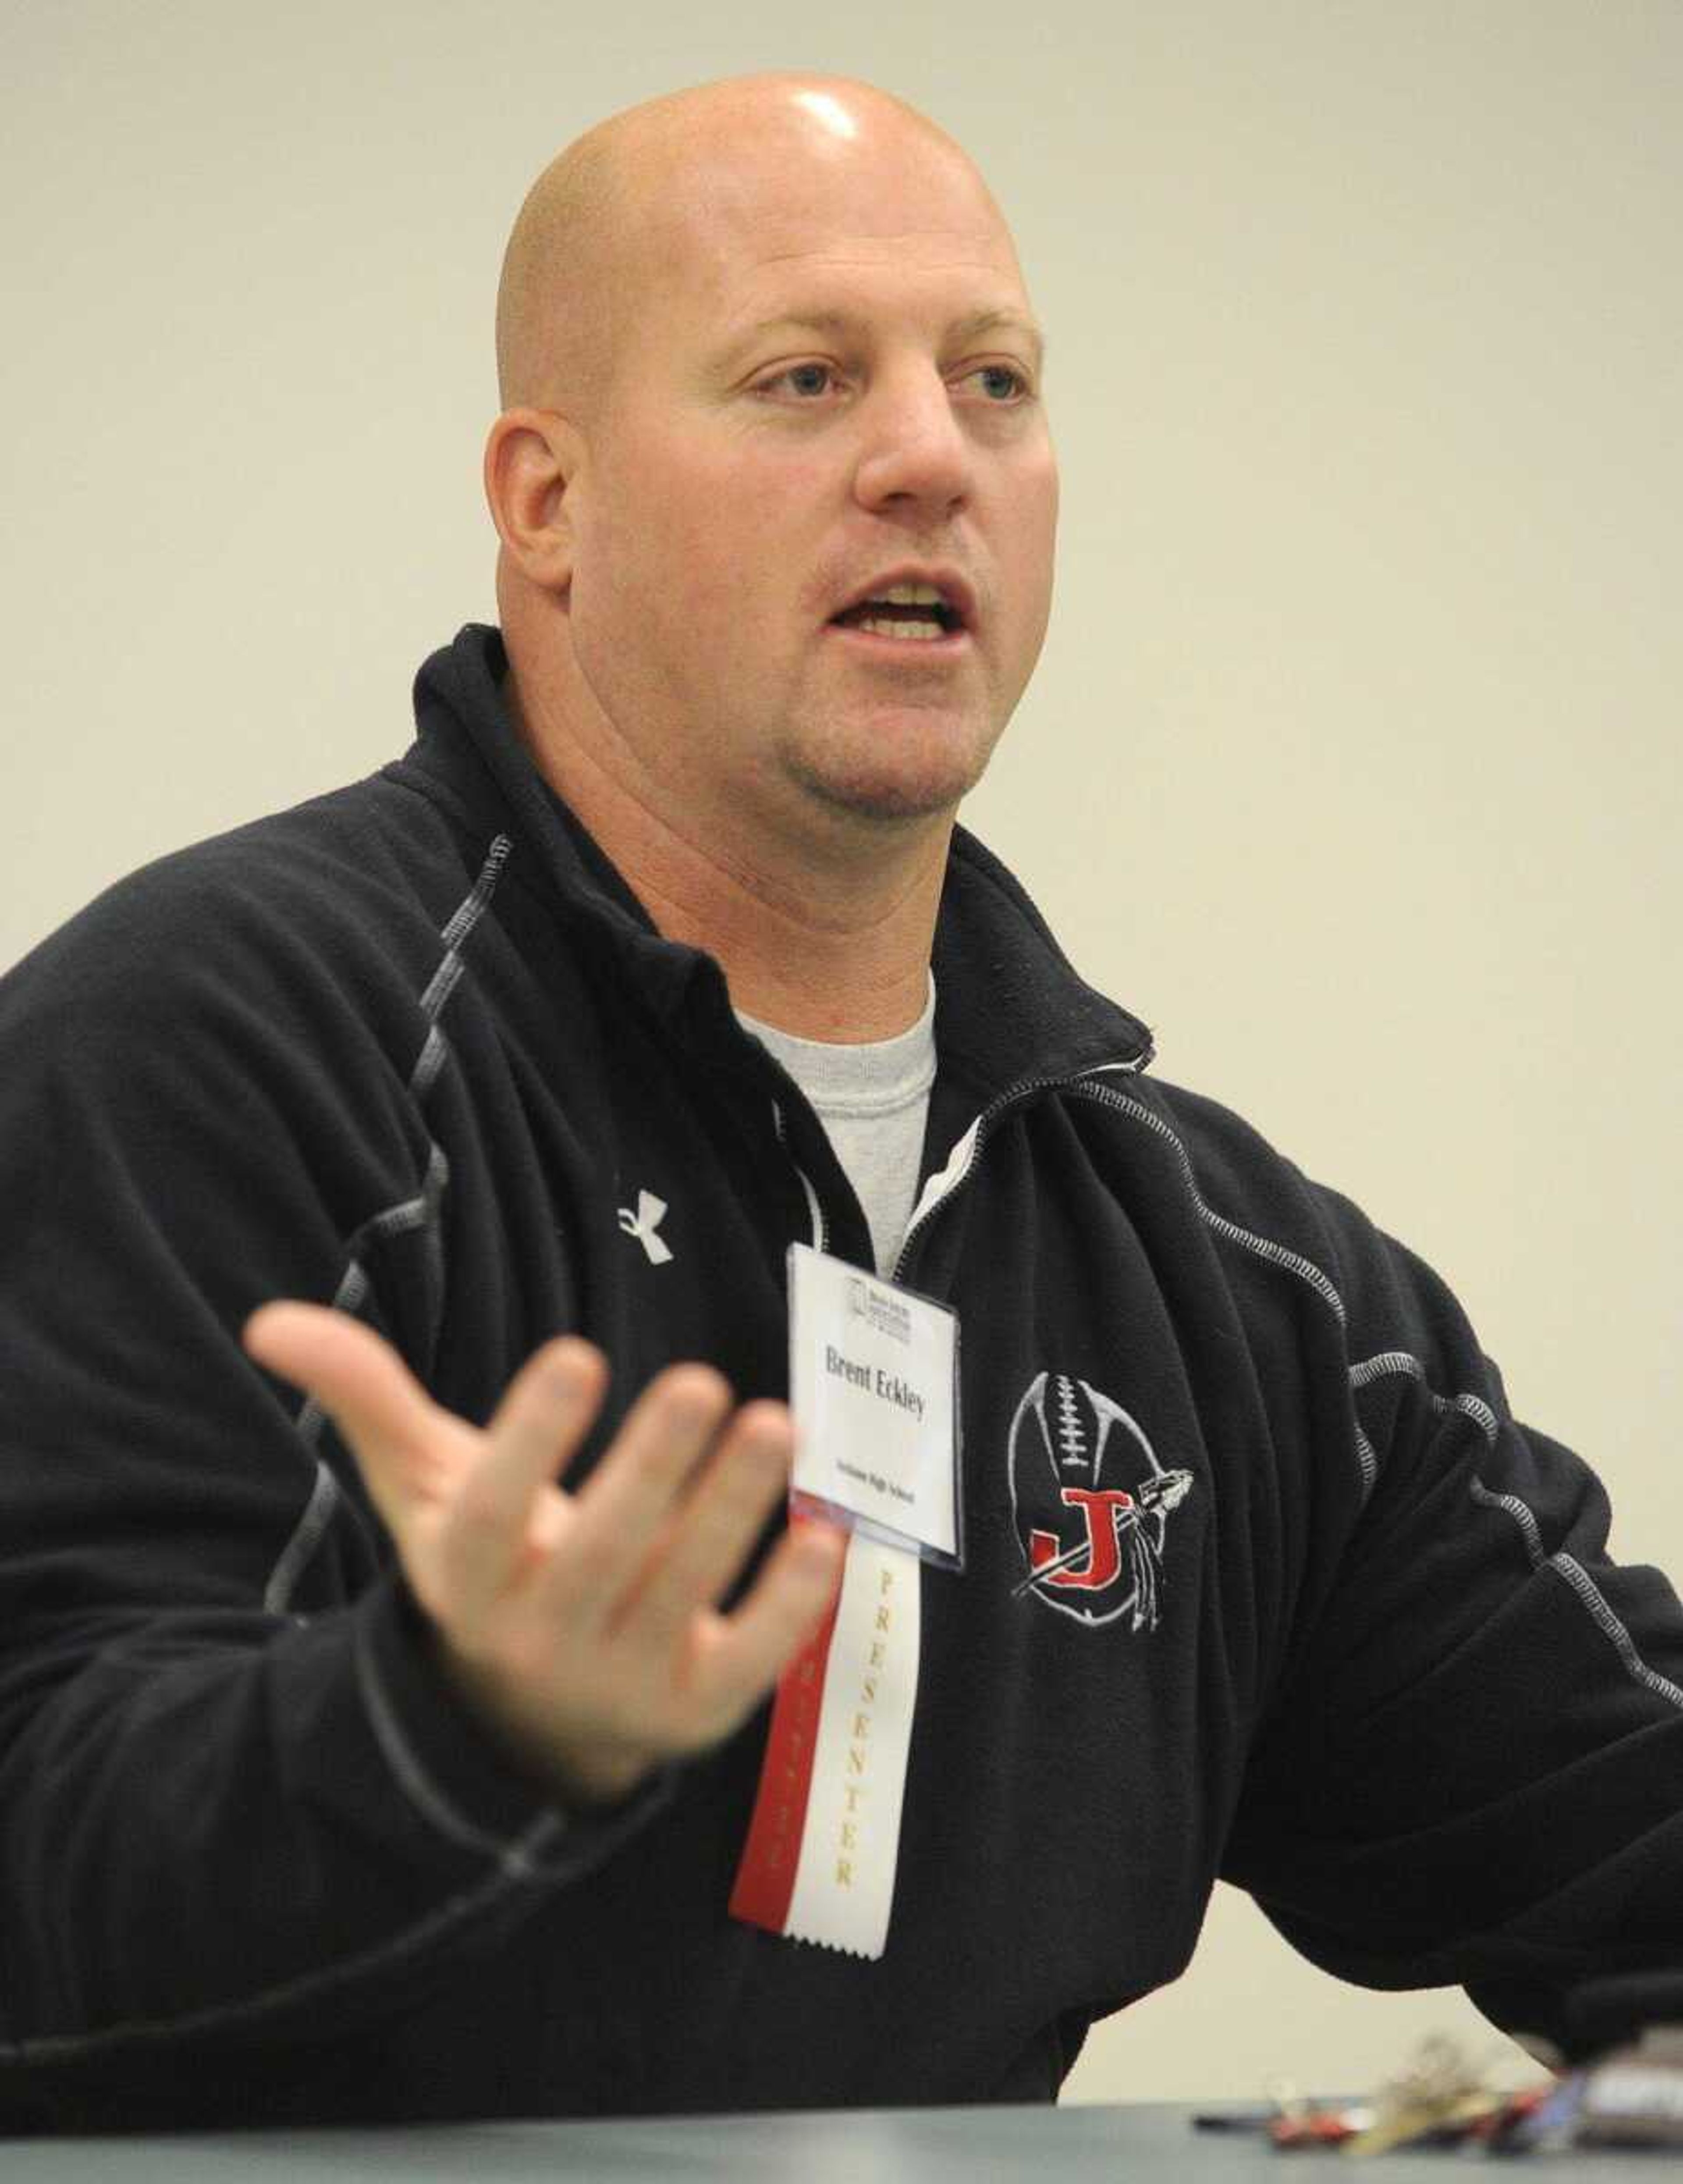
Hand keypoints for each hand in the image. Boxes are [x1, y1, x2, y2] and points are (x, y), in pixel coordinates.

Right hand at [242, 1304, 845, 1804]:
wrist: (526, 1716)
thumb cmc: (487, 1563)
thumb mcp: (426, 1486)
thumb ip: (365, 1398)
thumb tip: (269, 1322)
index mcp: (469, 1579)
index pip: (492, 1512)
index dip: (530, 1437)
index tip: (577, 1352)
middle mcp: (542, 1635)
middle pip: (601, 1551)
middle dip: (652, 1468)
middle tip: (703, 1380)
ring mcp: (623, 1679)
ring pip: (684, 1591)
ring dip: (731, 1510)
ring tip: (776, 1425)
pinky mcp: (698, 1708)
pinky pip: (751, 1659)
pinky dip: (791, 1605)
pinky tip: (828, 1533)